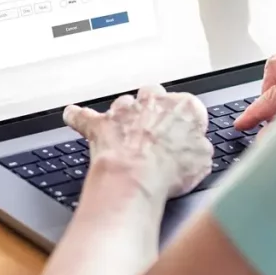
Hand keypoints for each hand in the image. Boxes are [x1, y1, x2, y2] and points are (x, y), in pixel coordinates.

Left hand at [63, 85, 211, 199]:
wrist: (135, 178)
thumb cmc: (169, 170)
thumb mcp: (203, 162)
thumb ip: (201, 147)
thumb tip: (199, 148)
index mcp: (185, 106)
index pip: (190, 108)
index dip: (187, 124)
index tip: (186, 137)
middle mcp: (154, 101)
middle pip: (156, 96)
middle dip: (156, 109)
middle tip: (156, 129)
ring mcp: (125, 111)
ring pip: (125, 103)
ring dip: (125, 115)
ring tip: (126, 132)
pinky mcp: (100, 124)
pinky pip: (84, 116)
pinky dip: (78, 117)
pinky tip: (72, 115)